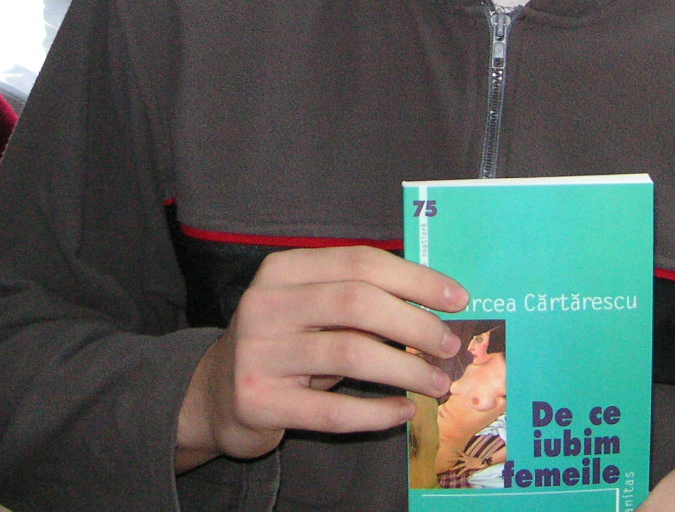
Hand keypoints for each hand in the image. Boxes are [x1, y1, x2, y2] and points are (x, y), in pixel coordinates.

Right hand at [176, 246, 467, 469]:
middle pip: (357, 302)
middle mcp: (266, 304)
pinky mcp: (259, 402)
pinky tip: (403, 411)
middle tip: (449, 346)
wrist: (217, 395)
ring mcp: (258, 353)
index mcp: (283, 269)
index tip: (457, 298)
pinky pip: (331, 411)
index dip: (415, 278)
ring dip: (405, 369)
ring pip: (349, 353)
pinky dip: (376, 412)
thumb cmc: (284, 344)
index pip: (359, 261)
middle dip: (415, 323)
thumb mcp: (310, 309)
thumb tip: (436, 302)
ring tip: (437, 382)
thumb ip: (357, 297)